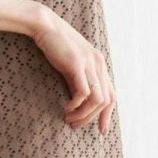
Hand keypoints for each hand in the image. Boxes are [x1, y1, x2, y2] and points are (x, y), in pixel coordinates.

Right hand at [29, 8, 116, 134]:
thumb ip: (78, 81)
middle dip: (92, 119)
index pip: (111, 96)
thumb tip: (80, 103)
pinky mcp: (77, 64)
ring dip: (83, 115)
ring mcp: (89, 63)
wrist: (46, 26)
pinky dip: (76, 105)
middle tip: (74, 126)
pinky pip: (84, 92)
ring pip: (96, 100)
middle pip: (105, 101)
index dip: (107, 115)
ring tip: (69, 119)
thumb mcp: (71, 65)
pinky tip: (65, 108)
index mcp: (100, 65)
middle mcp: (99, 64)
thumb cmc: (56, 46)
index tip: (101, 131)